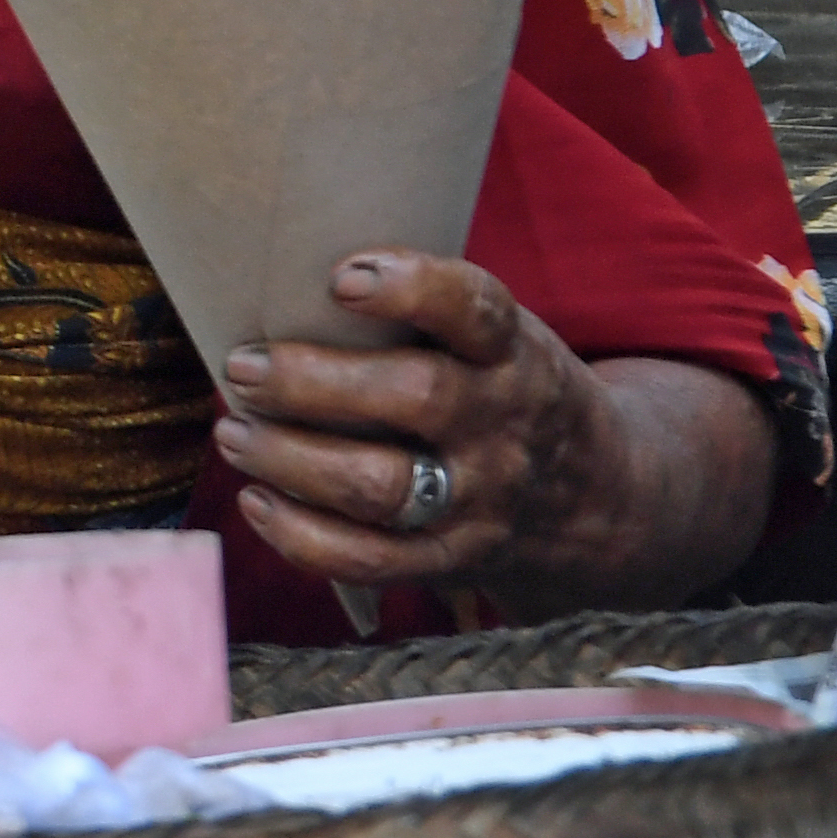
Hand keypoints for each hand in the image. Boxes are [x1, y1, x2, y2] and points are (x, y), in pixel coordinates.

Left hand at [212, 249, 771, 616]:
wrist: (602, 498)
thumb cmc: (507, 389)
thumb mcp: (501, 338)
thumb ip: (425, 315)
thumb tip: (285, 281)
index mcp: (515, 353)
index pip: (475, 310)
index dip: (411, 287)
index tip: (343, 277)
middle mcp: (502, 426)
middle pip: (411, 398)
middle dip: (312, 380)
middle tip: (243, 366)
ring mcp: (480, 501)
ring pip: (380, 487)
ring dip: (290, 460)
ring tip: (234, 433)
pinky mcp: (453, 561)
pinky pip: (371, 561)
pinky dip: (302, 536)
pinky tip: (257, 502)